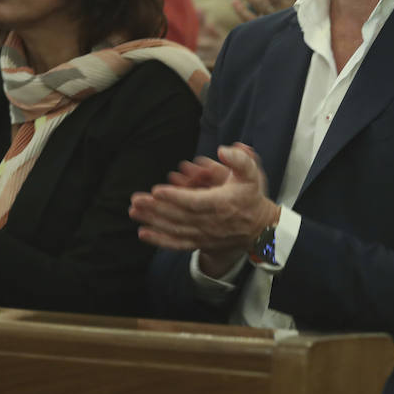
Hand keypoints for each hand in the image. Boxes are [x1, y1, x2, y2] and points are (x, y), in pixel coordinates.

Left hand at [130, 144, 279, 262]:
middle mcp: (211, 222)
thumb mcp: (252, 174)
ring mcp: (204, 235)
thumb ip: (240, 160)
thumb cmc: (251, 197)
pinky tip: (143, 233)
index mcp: (221, 204)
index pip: (194, 202)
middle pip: (179, 216)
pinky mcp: (199, 242)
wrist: (258, 229)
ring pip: (174, 229)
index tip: (157, 190)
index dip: (175, 197)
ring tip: (134, 212)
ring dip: (153, 221)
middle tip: (137, 199)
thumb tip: (224, 149)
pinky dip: (159, 240)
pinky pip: (177, 244)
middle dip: (156, 208)